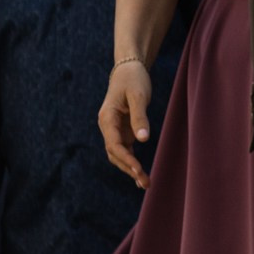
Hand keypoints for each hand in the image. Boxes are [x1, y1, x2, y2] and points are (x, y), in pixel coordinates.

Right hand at [98, 63, 153, 187]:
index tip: (138, 169)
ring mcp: (114, 130)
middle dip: (129, 169)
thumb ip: (140, 117)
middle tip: (146, 183)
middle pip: (115, 154)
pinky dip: (132, 162)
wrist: (128, 70)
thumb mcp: (138, 96)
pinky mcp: (122, 131)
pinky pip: (125, 150)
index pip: (114, 144)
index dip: (126, 158)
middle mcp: (107, 127)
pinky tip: (140, 174)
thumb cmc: (133, 80)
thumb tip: (143, 140)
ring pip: (119, 155)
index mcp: (107, 119)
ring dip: (130, 169)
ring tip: (146, 183)